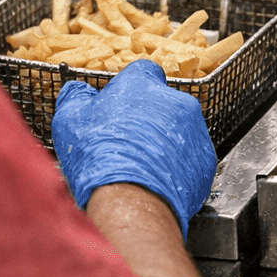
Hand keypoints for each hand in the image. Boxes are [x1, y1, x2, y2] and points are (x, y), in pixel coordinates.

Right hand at [52, 61, 216, 237]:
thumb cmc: (100, 158)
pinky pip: (191, 156)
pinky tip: (158, 178)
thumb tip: (77, 92)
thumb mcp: (70, 121)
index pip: (141, 73)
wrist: (131, 203)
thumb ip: (75, 98)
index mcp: (141, 84)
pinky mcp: (205, 158)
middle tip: (129, 142)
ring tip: (142, 165)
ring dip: (164, 142)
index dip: (130, 91)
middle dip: (148, 118)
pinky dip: (178, 165)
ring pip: (179, 129)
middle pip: (162, 103)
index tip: (122, 107)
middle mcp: (174, 100)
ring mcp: (194, 129)